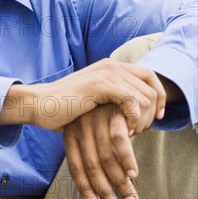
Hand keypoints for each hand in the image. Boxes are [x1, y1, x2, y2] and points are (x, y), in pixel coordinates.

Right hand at [1, 59, 166, 132]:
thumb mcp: (94, 101)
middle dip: (152, 112)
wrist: (39, 105)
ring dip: (143, 119)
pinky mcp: (100, 85)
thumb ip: (114, 99)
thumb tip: (138, 112)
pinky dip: (134, 118)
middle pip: (151, 87)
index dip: (159, 98)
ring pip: (145, 96)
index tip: (155, 118)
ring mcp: (106, 73)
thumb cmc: (63, 109)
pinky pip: (133, 101)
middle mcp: (111, 65)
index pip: (150, 76)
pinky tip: (125, 130)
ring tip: (130, 133)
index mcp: (110, 66)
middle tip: (141, 130)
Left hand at [64, 103, 138, 198]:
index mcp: (70, 135)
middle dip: (105, 193)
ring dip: (120, 182)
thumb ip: (89, 160)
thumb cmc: (94, 115)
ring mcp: (95, 119)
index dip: (84, 190)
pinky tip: (134, 174)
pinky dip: (127, 158)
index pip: (75, 169)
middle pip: (91, 168)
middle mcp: (79, 128)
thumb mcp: (85, 134)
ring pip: (106, 158)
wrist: (100, 80)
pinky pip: (119, 139)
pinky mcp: (112, 112)